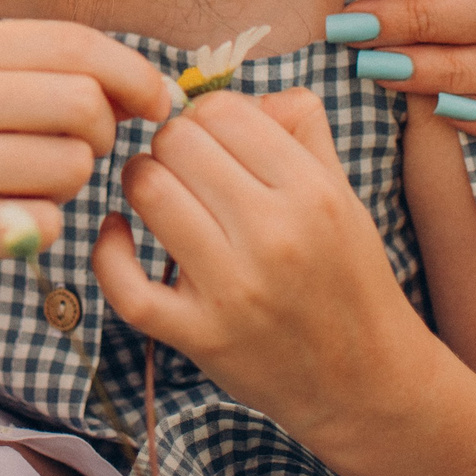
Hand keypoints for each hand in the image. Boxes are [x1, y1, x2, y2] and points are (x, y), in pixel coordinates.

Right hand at [0, 20, 171, 309]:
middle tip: (74, 153)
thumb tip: (149, 87)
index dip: (132, 72)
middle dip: (101, 134)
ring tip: (25, 188)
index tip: (158, 102)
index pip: (72, 43)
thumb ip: (42, 74)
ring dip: (69, 186)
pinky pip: (47, 225)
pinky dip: (43, 229)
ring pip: (73, 167)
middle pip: (84, 104)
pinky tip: (6, 225)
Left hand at [94, 88, 431, 434]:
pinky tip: (119, 233)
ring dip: (139, 182)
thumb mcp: (343, 194)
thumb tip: (242, 93)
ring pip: (147, 190)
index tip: (208, 139)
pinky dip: (107, 249)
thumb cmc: (349, 279)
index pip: (221, 111)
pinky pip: (123, 280)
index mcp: (313, 192)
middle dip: (170, 145)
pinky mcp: (199, 337)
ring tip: (157, 194)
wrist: (368, 383)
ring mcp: (233, 290)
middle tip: (182, 168)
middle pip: (177, 143)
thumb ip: (300, 127)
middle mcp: (275, 236)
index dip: (204, 117)